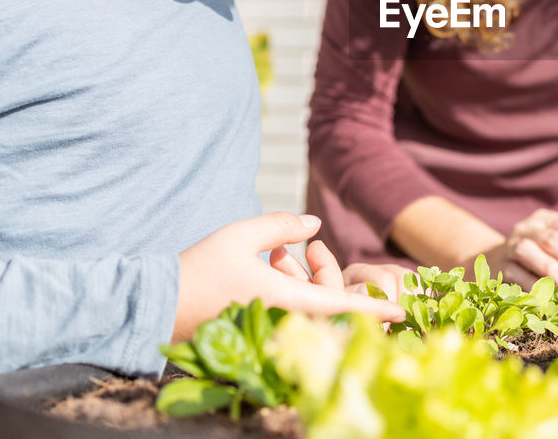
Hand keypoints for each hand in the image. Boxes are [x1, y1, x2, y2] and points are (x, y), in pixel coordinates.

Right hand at [175, 212, 403, 341]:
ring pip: (308, 310)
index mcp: (286, 302)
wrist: (157, 304)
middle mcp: (282, 322)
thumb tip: (313, 225)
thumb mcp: (241, 235)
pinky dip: (290, 291)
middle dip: (330, 278)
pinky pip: (289, 315)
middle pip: (327, 307)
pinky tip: (273, 266)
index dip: (373, 310)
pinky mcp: (257, 332)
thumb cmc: (199, 269)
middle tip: (312, 250)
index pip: (341, 308)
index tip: (400, 312)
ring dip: (307, 283)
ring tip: (279, 254)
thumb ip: (282, 226)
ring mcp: (270, 330)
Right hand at [476, 209, 557, 288]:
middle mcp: (529, 227)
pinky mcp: (498, 265)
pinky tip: (545, 297)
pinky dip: (531, 284)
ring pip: (530, 250)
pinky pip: (514, 273)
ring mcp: (510, 244)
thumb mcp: (557, 252)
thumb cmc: (536, 261)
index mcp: (549, 220)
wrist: (491, 262)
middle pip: (555, 240)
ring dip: (551, 268)